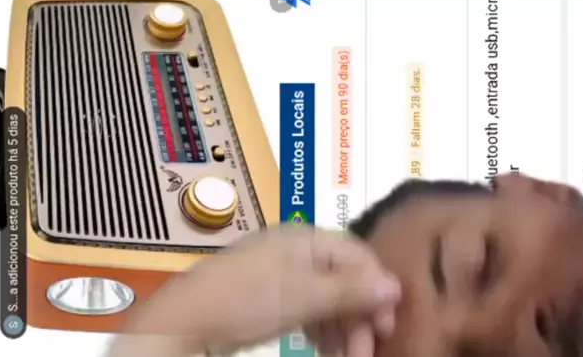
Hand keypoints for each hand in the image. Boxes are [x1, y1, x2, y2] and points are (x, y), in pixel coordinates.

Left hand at [108, 225, 400, 355]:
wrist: (187, 318)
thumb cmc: (249, 299)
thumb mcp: (305, 296)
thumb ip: (351, 291)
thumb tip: (396, 285)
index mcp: (307, 238)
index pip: (359, 257)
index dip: (377, 289)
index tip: (386, 326)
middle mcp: (298, 250)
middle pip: (345, 280)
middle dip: (359, 317)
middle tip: (365, 352)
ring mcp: (282, 272)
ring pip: (327, 298)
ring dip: (342, 328)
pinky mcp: (270, 295)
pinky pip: (307, 308)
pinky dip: (320, 329)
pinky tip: (327, 350)